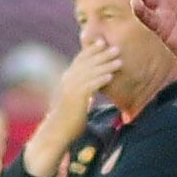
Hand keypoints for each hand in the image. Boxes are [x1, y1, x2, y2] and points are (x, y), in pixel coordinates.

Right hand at [23, 41, 121, 176]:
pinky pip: (90, 86)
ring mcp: (70, 89)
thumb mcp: (74, 104)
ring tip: (119, 61)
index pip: (79, 60)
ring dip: (106, 65)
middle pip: (87, 63)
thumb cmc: (67, 122)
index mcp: (66, 80)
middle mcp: (67, 81)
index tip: (102, 43)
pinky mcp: (75, 99)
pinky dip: (101, 80)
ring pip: (91, 73)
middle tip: (116, 48)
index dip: (91, 50)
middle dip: (102, 54)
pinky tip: (111, 77)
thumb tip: (89, 94)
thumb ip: (81, 95)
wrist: (56, 133)